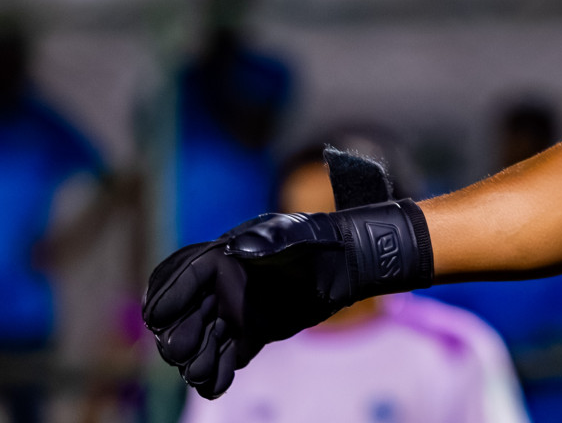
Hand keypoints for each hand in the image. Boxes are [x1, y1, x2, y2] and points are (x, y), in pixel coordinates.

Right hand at [142, 155, 431, 398]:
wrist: (346, 264)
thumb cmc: (317, 240)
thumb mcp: (293, 234)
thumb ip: (266, 242)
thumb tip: (238, 249)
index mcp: (220, 258)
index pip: (178, 276)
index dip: (167, 297)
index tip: (158, 318)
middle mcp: (220, 288)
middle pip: (181, 316)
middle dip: (178, 335)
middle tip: (184, 351)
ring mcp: (233, 313)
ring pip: (200, 343)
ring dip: (195, 361)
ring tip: (202, 373)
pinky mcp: (249, 334)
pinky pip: (225, 357)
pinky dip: (217, 374)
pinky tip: (216, 384)